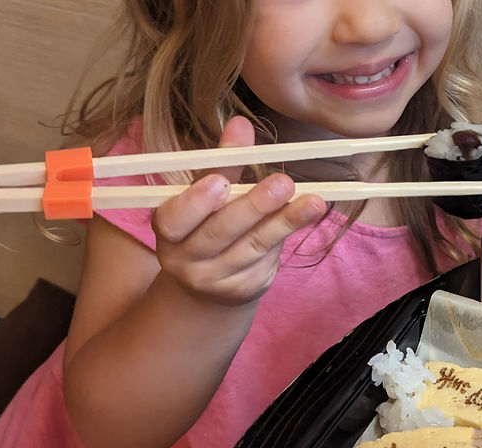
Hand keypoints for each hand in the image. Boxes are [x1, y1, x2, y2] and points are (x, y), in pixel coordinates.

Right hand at [152, 116, 325, 305]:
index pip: (175, 218)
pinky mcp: (245, 289)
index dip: (196, 202)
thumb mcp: (206, 195)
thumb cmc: (205, 226)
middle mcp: (186, 260)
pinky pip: (268, 259)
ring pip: (252, 247)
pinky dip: (286, 236)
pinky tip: (306, 217)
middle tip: (283, 182)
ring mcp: (216, 280)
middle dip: (254, 207)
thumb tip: (241, 123)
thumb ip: (223, 163)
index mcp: (168, 230)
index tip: (220, 182)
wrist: (210, 285)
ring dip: (285, 222)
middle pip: (220, 232)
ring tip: (313, 202)